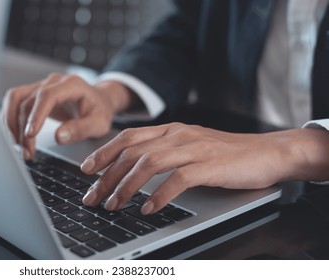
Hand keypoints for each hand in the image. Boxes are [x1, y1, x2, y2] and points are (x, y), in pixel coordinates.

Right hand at [1, 73, 133, 159]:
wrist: (98, 101)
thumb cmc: (99, 111)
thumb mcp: (99, 123)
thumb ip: (81, 129)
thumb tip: (59, 137)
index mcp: (71, 85)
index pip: (47, 96)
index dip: (36, 115)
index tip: (30, 135)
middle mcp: (53, 82)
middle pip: (28, 101)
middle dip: (23, 129)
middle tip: (27, 152)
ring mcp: (41, 86)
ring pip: (15, 100)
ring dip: (12, 124)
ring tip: (19, 147)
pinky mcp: (34, 94)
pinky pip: (14, 103)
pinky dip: (10, 120)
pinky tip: (15, 137)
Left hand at [80, 123, 328, 214]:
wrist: (267, 152)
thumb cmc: (225, 153)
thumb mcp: (189, 146)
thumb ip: (163, 151)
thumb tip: (132, 167)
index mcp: (170, 129)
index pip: (128, 137)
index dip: (103, 152)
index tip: (86, 170)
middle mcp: (178, 135)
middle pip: (132, 152)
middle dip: (106, 176)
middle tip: (92, 196)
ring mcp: (194, 148)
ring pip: (149, 164)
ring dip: (126, 187)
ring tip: (113, 205)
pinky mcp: (209, 165)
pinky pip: (177, 180)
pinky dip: (159, 196)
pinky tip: (148, 209)